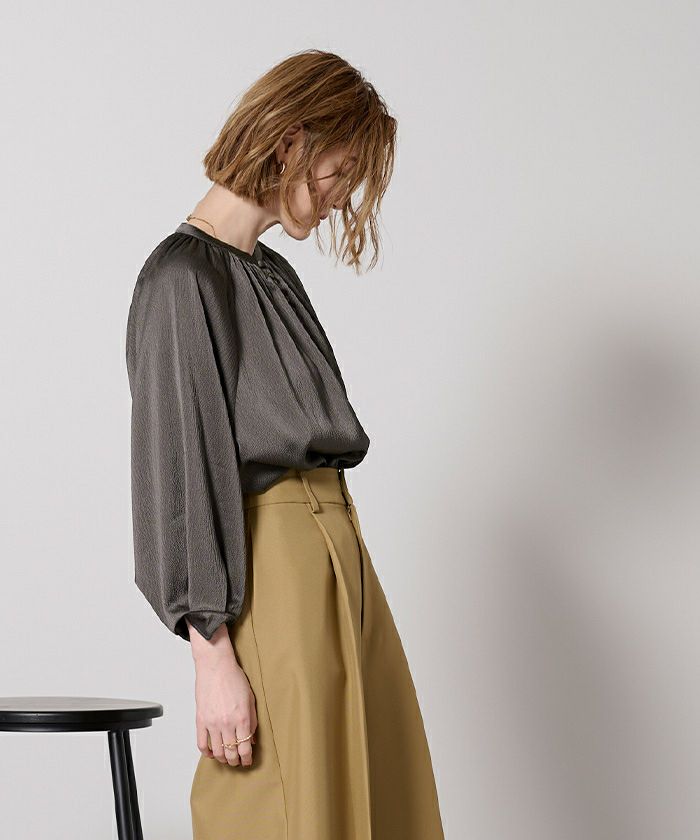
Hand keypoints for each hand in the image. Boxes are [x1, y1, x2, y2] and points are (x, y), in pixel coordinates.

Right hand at [189, 622, 257, 766]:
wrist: (215, 666)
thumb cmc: (234, 678)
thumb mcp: (250, 699)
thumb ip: (252, 721)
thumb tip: (251, 739)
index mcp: (242, 718)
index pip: (245, 748)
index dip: (247, 759)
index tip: (248, 761)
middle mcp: (227, 723)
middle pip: (231, 753)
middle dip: (236, 761)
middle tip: (238, 762)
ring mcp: (212, 723)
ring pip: (218, 751)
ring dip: (223, 759)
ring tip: (227, 759)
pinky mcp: (201, 720)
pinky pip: (202, 744)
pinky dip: (207, 753)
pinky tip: (212, 753)